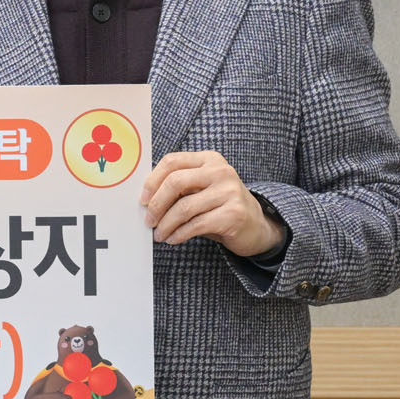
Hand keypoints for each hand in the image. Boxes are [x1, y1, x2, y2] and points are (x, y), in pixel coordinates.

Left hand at [140, 151, 284, 257]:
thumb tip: (145, 199)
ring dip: (166, 224)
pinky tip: (173, 239)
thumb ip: (180, 186)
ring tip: (159, 234)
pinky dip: (179, 234)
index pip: (172, 161)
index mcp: (209, 159)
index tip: (142, 199)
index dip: (152, 181)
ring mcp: (229, 192)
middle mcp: (220, 171)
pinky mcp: (233, 215)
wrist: (256, 225)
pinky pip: (195, 225)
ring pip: (184, 207)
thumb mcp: (202, 188)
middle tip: (149, 220)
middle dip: (156, 204)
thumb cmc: (221, 206)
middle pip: (175, 182)